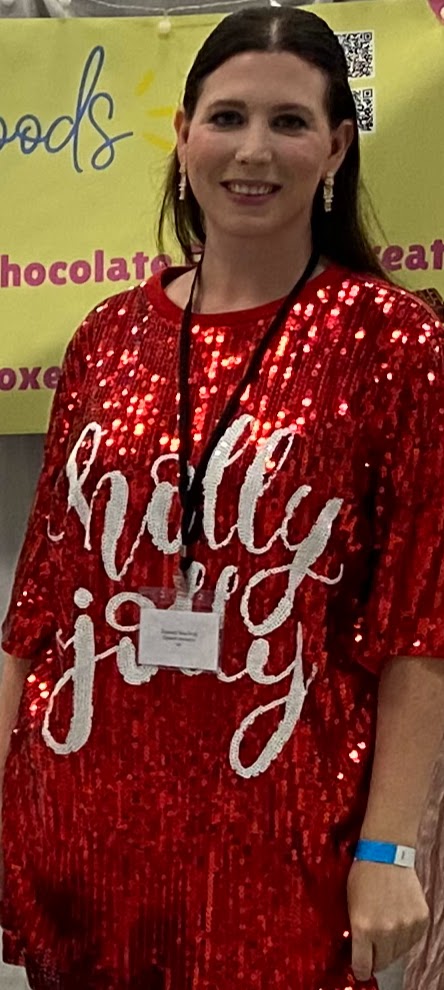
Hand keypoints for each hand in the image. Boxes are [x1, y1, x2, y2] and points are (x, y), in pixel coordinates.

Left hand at [346, 859, 429, 980]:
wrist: (387, 853)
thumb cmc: (362, 876)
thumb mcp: (350, 905)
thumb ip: (356, 932)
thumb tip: (359, 953)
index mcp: (363, 927)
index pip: (363, 966)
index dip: (360, 969)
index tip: (359, 967)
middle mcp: (386, 931)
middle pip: (382, 963)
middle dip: (376, 956)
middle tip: (372, 945)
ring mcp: (406, 926)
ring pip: (399, 953)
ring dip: (391, 946)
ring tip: (386, 925)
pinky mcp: (421, 920)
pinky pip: (413, 940)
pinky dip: (405, 935)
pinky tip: (398, 917)